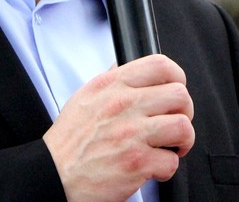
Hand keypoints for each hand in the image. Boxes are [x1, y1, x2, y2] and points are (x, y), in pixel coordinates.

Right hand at [43, 54, 194, 201]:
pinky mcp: (137, 163)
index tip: (176, 90)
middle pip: (179, 95)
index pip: (160, 65)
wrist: (54, 174)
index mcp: (112, 85)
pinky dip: (166, 168)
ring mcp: (131, 134)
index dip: (177, 77)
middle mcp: (123, 105)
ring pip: (182, 127)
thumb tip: (129, 67)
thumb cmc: (69, 141)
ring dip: (182, 141)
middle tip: (173, 124)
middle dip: (184, 112)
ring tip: (170, 146)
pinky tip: (153, 168)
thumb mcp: (85, 97)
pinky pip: (171, 161)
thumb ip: (111, 79)